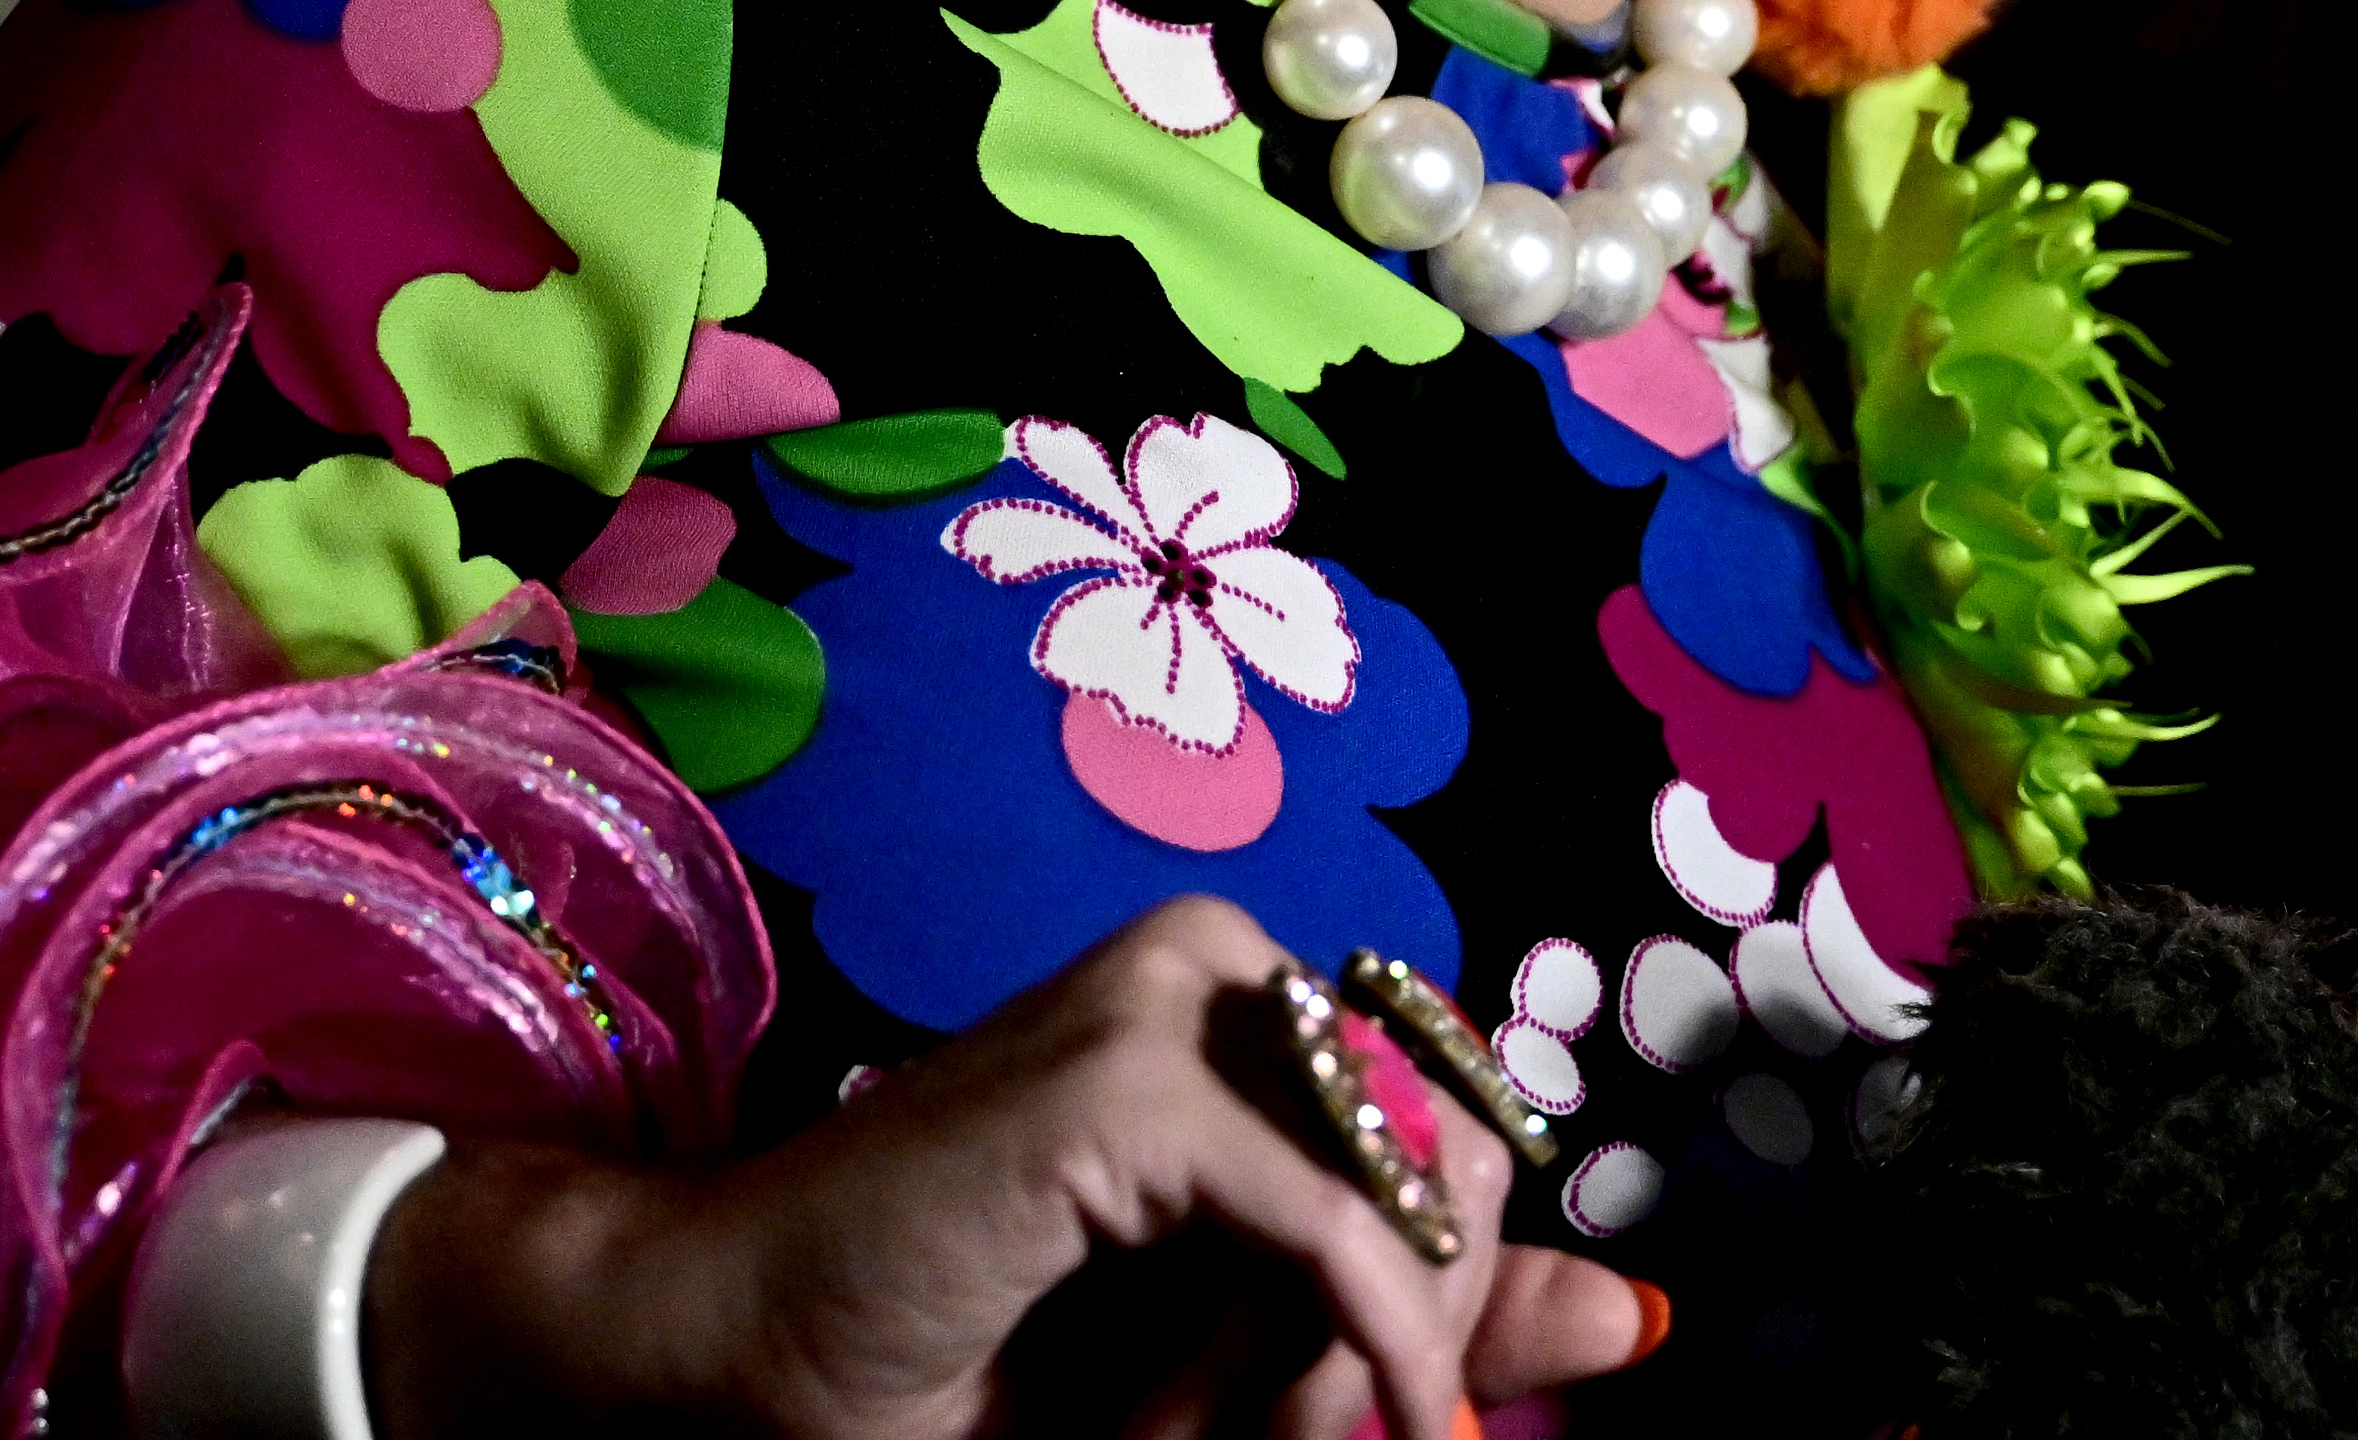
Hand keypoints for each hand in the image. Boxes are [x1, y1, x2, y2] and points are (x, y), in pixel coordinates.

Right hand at [362, 895, 1658, 1437]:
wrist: (722, 1373)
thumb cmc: (960, 1373)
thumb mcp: (1238, 1376)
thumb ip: (1426, 1326)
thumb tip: (1635, 1316)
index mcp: (1236, 1012)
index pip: (1463, 1124)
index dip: (1459, 1277)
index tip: (1409, 1398)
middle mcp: (1210, 964)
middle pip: (1455, 1152)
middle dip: (1421, 1315)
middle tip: (1338, 1417)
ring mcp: (1162, 998)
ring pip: (1405, 1182)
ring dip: (1376, 1338)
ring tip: (1225, 1418)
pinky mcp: (1120, 1076)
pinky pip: (1338, 1220)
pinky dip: (1382, 1339)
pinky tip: (1390, 1416)